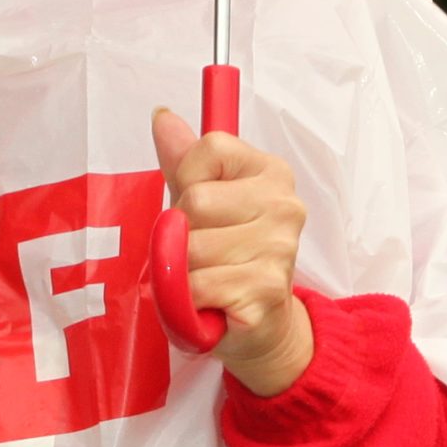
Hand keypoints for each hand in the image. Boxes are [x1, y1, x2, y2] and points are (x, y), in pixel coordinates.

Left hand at [150, 107, 316, 396]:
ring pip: (190, 248)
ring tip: (207, 280)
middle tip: (204, 254)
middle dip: (182, 233)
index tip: (201, 208)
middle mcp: (285, 205)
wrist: (260, 329)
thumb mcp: (204, 206)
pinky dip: (189, 301)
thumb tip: (162, 116)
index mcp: (272, 173)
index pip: (208, 149)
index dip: (187, 180)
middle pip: (195, 201)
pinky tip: (211, 304)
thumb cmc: (227, 261)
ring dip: (183, 273)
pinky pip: (196, 286)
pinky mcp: (266, 288)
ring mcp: (280, 246)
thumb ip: (183, 163)